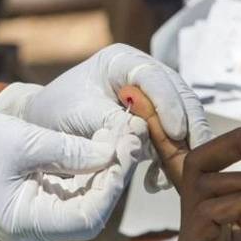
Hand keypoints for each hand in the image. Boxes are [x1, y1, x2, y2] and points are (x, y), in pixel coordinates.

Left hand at [0, 43, 213, 189]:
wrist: (43, 124)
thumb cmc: (54, 112)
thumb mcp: (78, 114)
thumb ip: (110, 121)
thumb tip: (142, 135)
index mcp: (121, 60)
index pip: (153, 76)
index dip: (167, 103)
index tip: (174, 131)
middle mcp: (141, 73)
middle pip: (178, 92)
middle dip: (190, 123)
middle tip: (197, 152)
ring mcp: (150, 95)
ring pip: (182, 113)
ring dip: (186, 142)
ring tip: (187, 168)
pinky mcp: (153, 119)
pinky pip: (172, 133)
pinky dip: (172, 155)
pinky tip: (162, 179)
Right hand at [0, 107, 140, 240]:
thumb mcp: (25, 141)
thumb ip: (71, 151)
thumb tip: (113, 154)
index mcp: (24, 224)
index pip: (86, 218)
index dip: (111, 186)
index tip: (124, 152)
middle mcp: (32, 229)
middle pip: (89, 212)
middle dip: (111, 177)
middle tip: (128, 141)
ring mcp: (35, 218)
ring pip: (84, 202)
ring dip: (103, 172)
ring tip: (118, 139)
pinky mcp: (36, 202)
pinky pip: (71, 192)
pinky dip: (88, 171)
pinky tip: (101, 146)